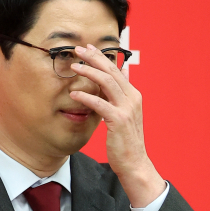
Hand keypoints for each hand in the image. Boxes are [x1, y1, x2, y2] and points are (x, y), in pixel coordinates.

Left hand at [69, 44, 164, 206]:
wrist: (134, 162)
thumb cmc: (125, 140)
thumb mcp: (125, 114)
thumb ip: (120, 95)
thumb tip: (119, 76)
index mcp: (133, 95)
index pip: (116, 70)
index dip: (101, 57)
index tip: (88, 48)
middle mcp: (132, 98)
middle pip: (111, 71)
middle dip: (94, 58)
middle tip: (78, 49)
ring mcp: (127, 109)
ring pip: (107, 83)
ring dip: (89, 72)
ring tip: (74, 66)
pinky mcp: (118, 120)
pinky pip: (100, 104)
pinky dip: (87, 97)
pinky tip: (74, 94)